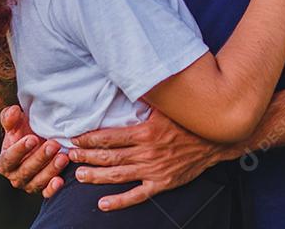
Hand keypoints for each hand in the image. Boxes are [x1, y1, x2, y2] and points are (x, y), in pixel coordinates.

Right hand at [0, 105, 68, 197]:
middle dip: (40, 158)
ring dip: (50, 170)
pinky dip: (53, 188)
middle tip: (53, 145)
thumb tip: (14, 111)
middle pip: (25, 170)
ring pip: (38, 181)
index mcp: (4, 162)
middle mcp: (15, 176)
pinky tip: (60, 180)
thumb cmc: (26, 132)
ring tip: (63, 157)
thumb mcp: (17, 123)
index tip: (32, 139)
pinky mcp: (42, 189)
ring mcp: (29, 184)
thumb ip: (11, 118)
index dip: (20, 150)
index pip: (9, 159)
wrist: (41, 141)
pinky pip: (46, 192)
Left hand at [68, 110, 228, 210]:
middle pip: (109, 157)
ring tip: (79, 176)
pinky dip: (119, 201)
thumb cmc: (188, 119)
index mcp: (145, 132)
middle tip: (69, 157)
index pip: (109, 137)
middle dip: (86, 157)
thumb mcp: (166, 105)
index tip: (75, 138)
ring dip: (96, 176)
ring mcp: (153, 170)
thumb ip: (147, 97)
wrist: (214, 139)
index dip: (89, 139)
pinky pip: (137, 195)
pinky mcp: (161, 183)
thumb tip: (129, 81)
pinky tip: (103, 203)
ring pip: (118, 176)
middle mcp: (146, 153)